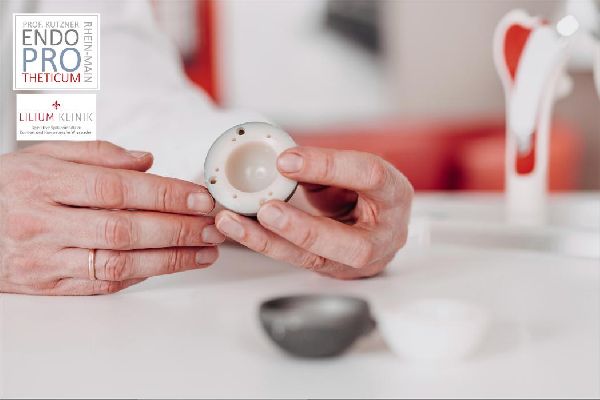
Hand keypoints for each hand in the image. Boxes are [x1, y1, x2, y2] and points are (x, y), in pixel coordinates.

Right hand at [0, 141, 224, 294]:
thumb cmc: (9, 187)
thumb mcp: (41, 155)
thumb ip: (95, 153)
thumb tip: (146, 161)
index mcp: (42, 183)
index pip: (114, 188)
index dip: (163, 193)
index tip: (199, 197)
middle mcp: (43, 223)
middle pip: (122, 228)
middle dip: (176, 228)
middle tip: (212, 226)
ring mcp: (45, 259)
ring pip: (117, 262)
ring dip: (170, 258)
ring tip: (205, 250)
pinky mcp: (50, 285)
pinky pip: (102, 284)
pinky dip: (142, 274)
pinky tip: (170, 264)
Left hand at [215, 147, 412, 278]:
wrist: (374, 219)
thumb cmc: (364, 190)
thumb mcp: (351, 170)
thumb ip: (323, 168)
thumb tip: (282, 164)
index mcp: (395, 195)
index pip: (369, 177)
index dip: (327, 166)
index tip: (286, 159)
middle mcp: (385, 235)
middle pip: (351, 243)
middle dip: (305, 229)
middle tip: (268, 211)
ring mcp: (360, 260)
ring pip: (316, 259)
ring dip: (271, 241)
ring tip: (234, 223)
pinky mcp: (333, 270)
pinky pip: (296, 260)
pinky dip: (264, 244)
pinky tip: (237, 230)